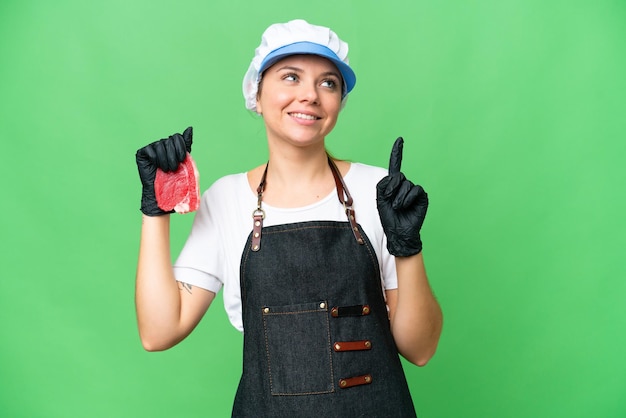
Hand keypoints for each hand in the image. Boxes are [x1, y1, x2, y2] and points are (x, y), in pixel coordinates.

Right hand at [135, 127, 192, 215]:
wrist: (163, 195)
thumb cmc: (175, 181)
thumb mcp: (184, 162)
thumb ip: (185, 145)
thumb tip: (190, 128)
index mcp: (171, 146)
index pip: (177, 137)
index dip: (181, 148)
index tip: (182, 159)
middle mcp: (160, 145)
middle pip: (169, 140)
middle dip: (174, 155)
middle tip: (174, 168)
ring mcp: (150, 148)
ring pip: (160, 145)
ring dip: (166, 159)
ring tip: (167, 170)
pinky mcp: (142, 153)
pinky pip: (150, 150)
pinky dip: (156, 159)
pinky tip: (157, 167)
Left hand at [376, 137, 427, 256]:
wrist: (398, 232)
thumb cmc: (388, 217)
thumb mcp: (380, 198)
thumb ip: (383, 184)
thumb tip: (394, 177)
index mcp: (393, 184)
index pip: (395, 165)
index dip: (397, 153)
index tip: (400, 140)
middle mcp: (405, 185)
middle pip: (398, 176)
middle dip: (391, 189)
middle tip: (390, 201)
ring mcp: (414, 190)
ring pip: (406, 184)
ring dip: (398, 197)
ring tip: (397, 208)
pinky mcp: (422, 196)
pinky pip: (415, 190)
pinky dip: (408, 198)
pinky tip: (405, 207)